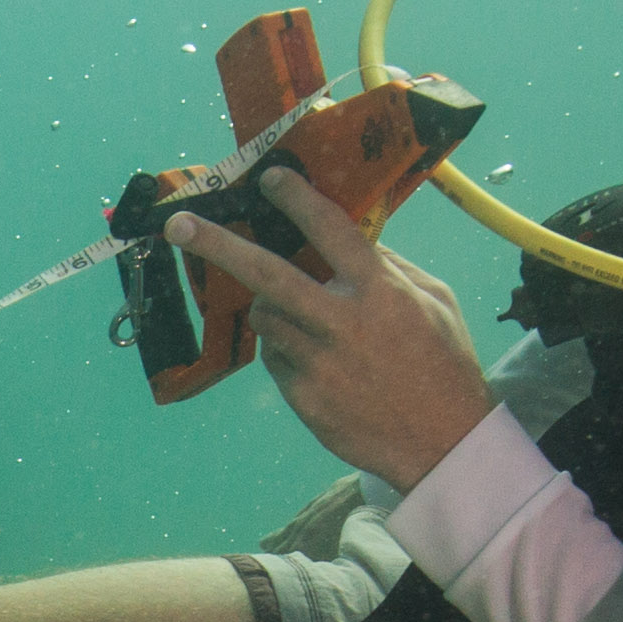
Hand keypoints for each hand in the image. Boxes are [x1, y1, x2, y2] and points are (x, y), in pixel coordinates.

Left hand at [166, 167, 494, 496]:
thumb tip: (350, 238)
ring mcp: (319, 362)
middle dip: (218, 245)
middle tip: (178, 224)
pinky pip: (275, 359)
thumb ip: (390, 267)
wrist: (443, 441)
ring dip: (270, 307)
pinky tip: (318, 360)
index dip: (295, 198)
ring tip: (301, 315)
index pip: (329, 229)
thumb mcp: (434, 300)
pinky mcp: (304, 396)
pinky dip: (286, 349)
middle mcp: (343, 321)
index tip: (269, 179)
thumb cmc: (444, 363)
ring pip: (265, 317)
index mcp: (380, 289)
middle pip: (267, 274)